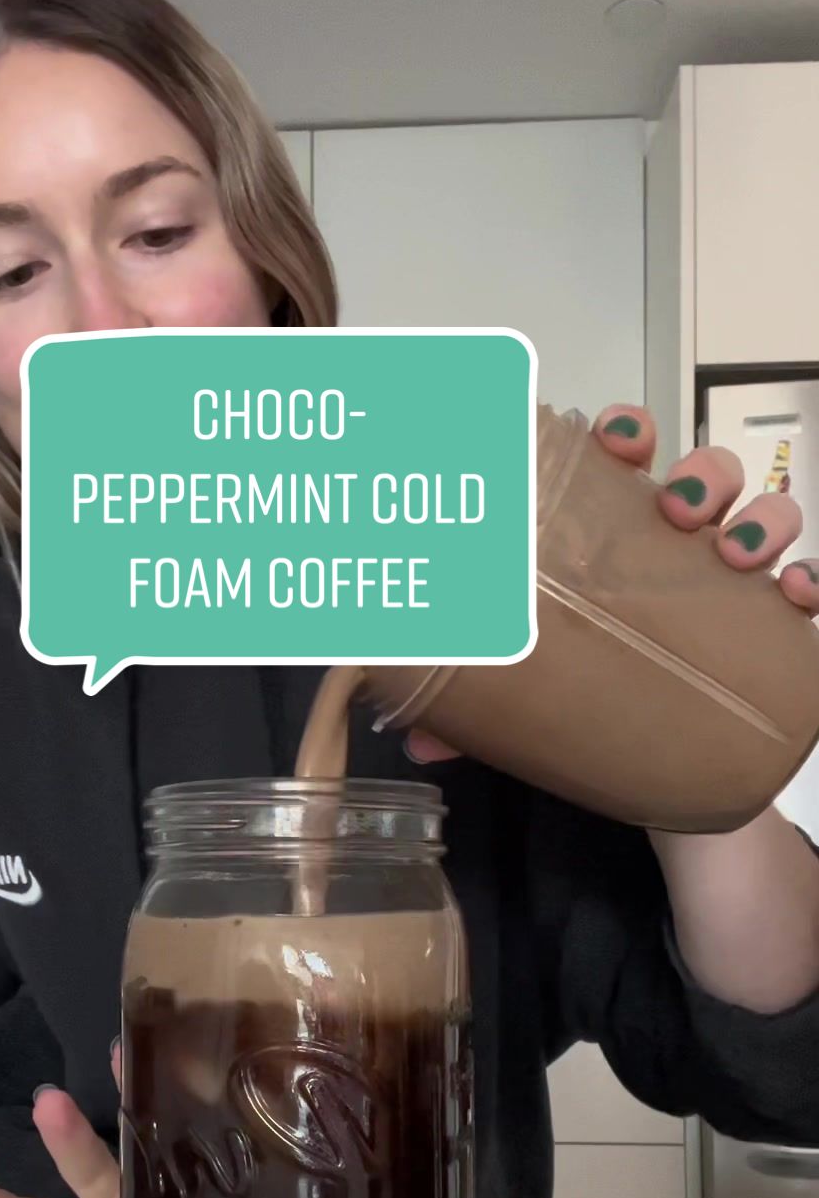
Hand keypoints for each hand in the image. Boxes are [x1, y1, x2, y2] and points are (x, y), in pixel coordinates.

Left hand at [404, 401, 818, 766]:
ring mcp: (730, 579)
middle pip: (703, 474)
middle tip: (676, 508)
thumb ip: (476, 710)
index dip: (626, 432)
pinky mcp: (771, 627)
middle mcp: (679, 544)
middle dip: (698, 473)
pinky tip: (792, 597)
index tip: (614, 441)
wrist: (660, 766)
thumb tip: (417, 737)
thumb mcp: (530, 693)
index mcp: (614, 535)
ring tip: (736, 552)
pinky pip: (803, 588)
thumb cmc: (593, 693)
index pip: (625, 456)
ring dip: (757, 518)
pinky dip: (805, 582)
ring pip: (764, 515)